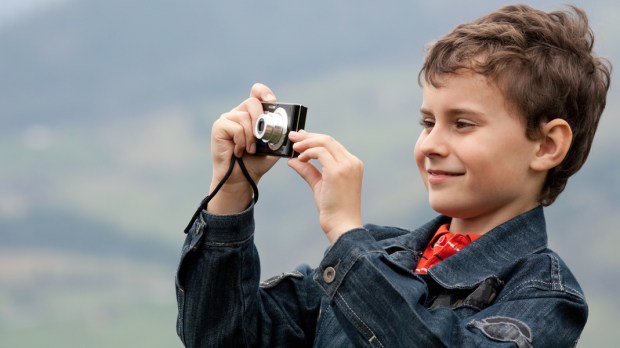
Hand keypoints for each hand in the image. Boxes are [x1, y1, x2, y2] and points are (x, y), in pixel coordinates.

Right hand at [208, 83, 278, 213]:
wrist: (241, 179)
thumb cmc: (256, 163)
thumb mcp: (274, 147)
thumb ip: (282, 135)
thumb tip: (296, 128)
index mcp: (252, 114)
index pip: (257, 92)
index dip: (264, 92)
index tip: (271, 101)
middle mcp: (239, 113)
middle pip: (252, 102)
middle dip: (261, 119)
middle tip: (261, 137)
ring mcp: (227, 119)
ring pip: (244, 117)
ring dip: (251, 136)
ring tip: (250, 150)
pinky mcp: (219, 127)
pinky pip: (236, 127)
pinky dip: (242, 141)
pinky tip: (239, 151)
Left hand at [288, 130, 363, 242]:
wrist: (342, 225)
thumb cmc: (334, 209)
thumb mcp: (319, 185)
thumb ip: (308, 170)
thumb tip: (293, 160)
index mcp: (352, 164)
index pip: (332, 144)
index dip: (314, 139)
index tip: (300, 138)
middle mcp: (352, 162)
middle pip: (328, 140)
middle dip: (308, 136)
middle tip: (293, 136)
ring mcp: (346, 165)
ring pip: (325, 142)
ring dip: (306, 143)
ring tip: (294, 147)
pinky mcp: (337, 171)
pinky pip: (320, 152)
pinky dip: (308, 152)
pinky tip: (300, 159)